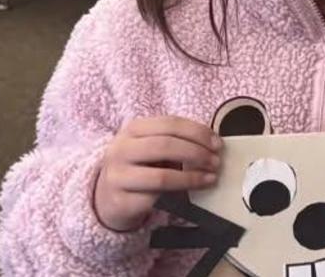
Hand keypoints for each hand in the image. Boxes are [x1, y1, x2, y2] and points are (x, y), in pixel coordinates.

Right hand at [92, 116, 222, 231]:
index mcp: (132, 129)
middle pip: (166, 146)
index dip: (197, 132)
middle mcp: (121, 149)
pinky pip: (156, 198)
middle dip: (197, 153)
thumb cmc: (138, 168)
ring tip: (210, 178)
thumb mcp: (150, 147)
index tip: (217, 143)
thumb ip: (174, 141)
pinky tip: (193, 193)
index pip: (170, 123)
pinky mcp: (121, 201)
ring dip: (192, 177)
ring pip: (162, 176)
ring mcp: (118, 176)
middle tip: (216, 162)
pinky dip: (179, 195)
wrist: (107, 198)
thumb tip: (213, 144)